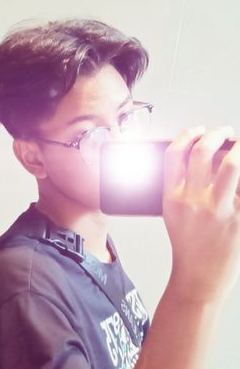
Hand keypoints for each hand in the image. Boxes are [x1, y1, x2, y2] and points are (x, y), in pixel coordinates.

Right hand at [163, 126, 239, 303]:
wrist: (198, 275)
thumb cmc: (186, 244)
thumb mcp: (172, 212)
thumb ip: (180, 186)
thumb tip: (199, 158)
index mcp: (172, 197)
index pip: (174, 154)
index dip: (186, 135)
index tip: (196, 130)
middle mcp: (193, 200)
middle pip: (202, 151)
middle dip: (216, 134)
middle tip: (224, 132)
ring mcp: (217, 209)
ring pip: (231, 164)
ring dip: (239, 147)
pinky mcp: (238, 218)